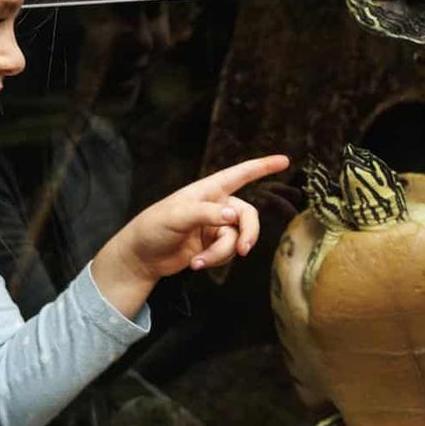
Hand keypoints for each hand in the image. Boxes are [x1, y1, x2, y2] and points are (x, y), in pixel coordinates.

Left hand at [91, 154, 288, 315]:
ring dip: (221, 254)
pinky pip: (227, 254)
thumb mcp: (176, 216)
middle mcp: (215, 207)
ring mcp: (215, 228)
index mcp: (207, 190)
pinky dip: (215, 261)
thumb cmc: (152, 227)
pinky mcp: (212, 247)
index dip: (262, 167)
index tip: (284, 160)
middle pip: (247, 216)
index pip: (239, 174)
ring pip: (236, 240)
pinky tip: (196, 264)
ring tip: (199, 262)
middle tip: (243, 250)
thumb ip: (206, 214)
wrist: (140, 257)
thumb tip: (233, 217)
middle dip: (248, 234)